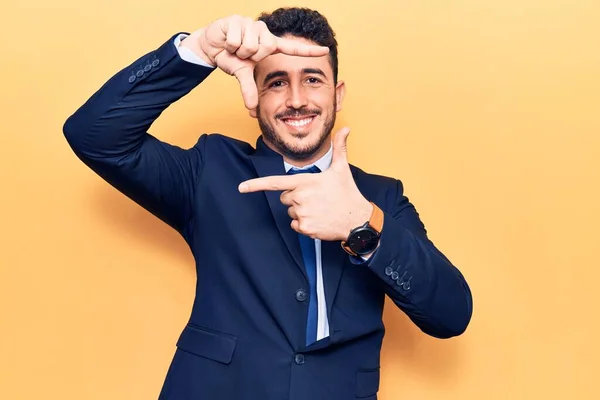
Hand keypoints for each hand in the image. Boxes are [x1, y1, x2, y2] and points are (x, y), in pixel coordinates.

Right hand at [181, 15, 328, 110]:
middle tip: (240, 54)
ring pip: (249, 45)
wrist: (211, 46)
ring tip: (234, 46)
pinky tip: (227, 39)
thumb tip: (252, 107)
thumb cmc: (231, 57)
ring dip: (237, 50)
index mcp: (269, 45)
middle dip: (248, 55)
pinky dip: (229, 44)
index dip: (309, 51)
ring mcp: (252, 24)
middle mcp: (264, 33)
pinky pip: (237, 39)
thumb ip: (249, 89)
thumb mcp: (242, 74)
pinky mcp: (238, 19)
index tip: (325, 51)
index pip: (293, 48)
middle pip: (263, 49)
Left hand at [238, 128, 372, 240]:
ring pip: (290, 212)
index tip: (241, 188)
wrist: (357, 220)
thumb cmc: (348, 193)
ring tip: (320, 209)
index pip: (275, 182)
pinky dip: (304, 224)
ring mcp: (301, 213)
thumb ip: (339, 147)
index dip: (256, 185)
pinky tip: (318, 220)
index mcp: (305, 181)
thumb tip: (346, 128)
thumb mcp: (342, 169)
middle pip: (285, 198)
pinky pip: (295, 225)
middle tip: (316, 198)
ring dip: (301, 211)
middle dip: (296, 198)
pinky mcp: (305, 228)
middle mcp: (300, 197)